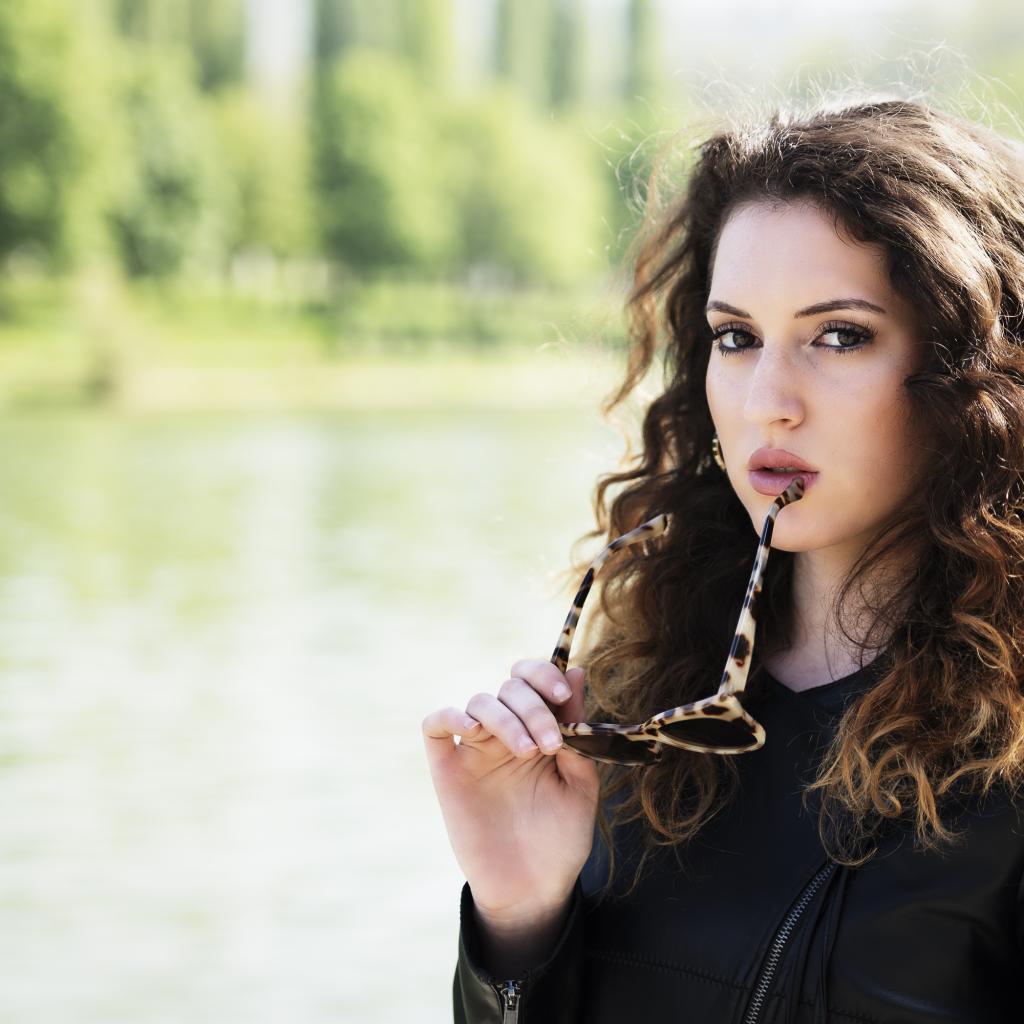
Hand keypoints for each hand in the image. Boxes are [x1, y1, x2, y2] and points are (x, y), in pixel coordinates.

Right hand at [422, 659, 599, 919]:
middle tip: (551, 743)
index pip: (532, 679)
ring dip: (506, 718)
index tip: (562, 694)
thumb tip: (576, 672)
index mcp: (538, 730)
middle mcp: (505, 734)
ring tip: (527, 752)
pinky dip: (449, 716)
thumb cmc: (561, 838)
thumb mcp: (580, 781)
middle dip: (534, 708)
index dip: (544, 674)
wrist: (534, 889)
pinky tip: (471, 729)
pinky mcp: (448, 771)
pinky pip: (434, 726)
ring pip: (479, 702)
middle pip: (509, 689)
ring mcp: (475, 751)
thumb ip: (575, 729)